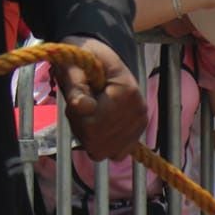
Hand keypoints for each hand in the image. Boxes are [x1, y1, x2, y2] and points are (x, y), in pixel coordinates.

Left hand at [56, 37, 145, 160]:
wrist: (101, 61)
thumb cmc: (86, 60)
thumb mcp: (75, 64)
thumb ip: (75, 85)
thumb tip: (81, 106)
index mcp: (126, 92)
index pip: (93, 124)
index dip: (76, 115)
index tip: (76, 97)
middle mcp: (138, 111)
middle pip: (97, 140)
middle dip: (80, 126)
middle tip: (80, 105)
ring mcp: (139, 125)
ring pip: (103, 150)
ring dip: (88, 136)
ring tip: (89, 114)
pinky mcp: (136, 135)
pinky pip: (115, 154)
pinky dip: (103, 144)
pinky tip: (98, 127)